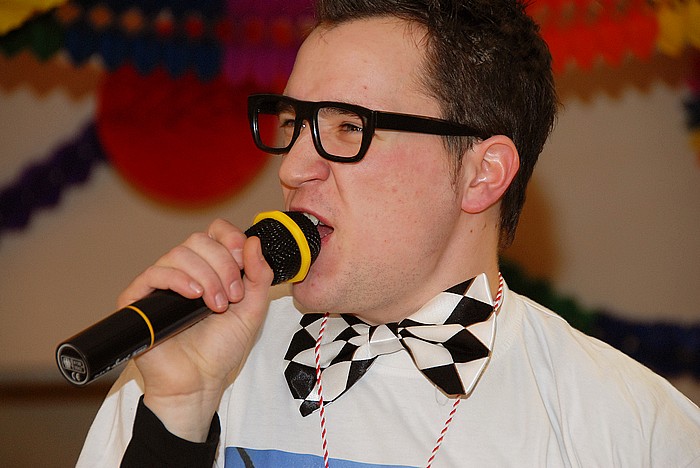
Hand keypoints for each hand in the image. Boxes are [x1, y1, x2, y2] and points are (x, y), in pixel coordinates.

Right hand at [117, 218, 273, 440]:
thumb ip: (259, 275)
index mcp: (210, 268)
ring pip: (179, 254)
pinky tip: (193, 296)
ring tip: (217, 305)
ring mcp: (160, 284)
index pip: (215, 232)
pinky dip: (177, 279)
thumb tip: (253, 241)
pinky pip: (153, 273)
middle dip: (223, 264)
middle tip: (233, 295)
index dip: (230, 238)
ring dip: (206, 276)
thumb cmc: (222, 349)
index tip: (243, 260)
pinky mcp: (139, 299)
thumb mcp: (252, 309)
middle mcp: (184, 271)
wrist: (199, 382)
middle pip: (198, 240)